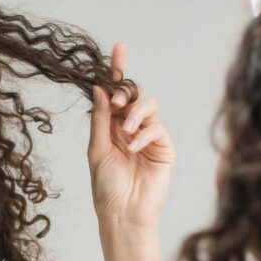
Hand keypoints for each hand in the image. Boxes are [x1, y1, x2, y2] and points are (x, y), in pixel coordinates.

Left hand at [88, 42, 174, 228]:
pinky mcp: (163, 147)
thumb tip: (99, 88)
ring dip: (136, 112)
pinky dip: (145, 133)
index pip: (116, 93)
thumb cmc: (106, 186)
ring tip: (126, 131)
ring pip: (149, 106)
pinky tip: (134, 147)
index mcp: (111, 125)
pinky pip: (157, 127)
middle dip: (127, 91)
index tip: (119, 48)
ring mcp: (148, 136)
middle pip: (134, 94)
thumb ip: (100, 118)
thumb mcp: (97, 149)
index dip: (118, 70)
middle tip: (118, 101)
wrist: (123, 212)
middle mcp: (130, 127)